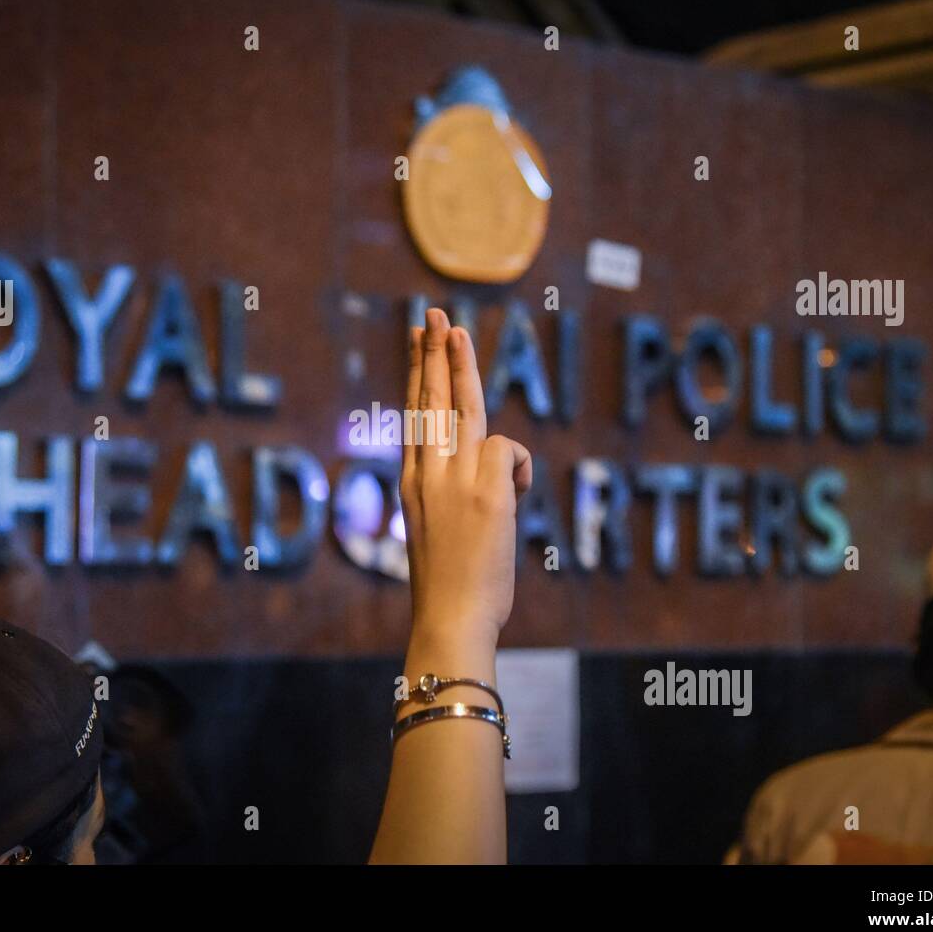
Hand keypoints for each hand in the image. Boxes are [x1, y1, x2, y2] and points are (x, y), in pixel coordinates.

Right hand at [402, 308, 531, 652]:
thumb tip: (495, 465)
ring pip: (462, 407)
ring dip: (462, 365)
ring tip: (458, 329)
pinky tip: (516, 495)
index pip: (415, 417)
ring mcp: (453, 479)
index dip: (417, 375)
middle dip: (432, 352)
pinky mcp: (485, 491)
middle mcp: (426, 473)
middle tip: (432, 314)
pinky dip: (519, 470)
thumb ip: (456, 489)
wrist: (450, 617)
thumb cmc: (450, 585)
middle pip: (430, 399)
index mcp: (413, 483)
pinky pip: (509, 452)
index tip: (417, 342)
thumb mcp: (441, 529)